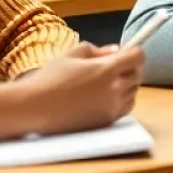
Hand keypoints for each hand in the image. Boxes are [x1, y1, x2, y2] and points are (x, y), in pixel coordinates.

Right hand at [18, 42, 143, 134]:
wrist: (33, 108)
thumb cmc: (50, 77)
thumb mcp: (73, 53)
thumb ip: (98, 50)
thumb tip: (116, 51)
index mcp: (108, 69)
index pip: (138, 57)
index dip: (133, 52)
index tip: (125, 53)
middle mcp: (115, 89)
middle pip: (137, 74)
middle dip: (129, 68)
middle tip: (113, 68)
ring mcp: (112, 107)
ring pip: (133, 92)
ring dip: (126, 86)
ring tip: (105, 84)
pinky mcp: (106, 122)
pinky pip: (124, 108)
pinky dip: (120, 101)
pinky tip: (103, 97)